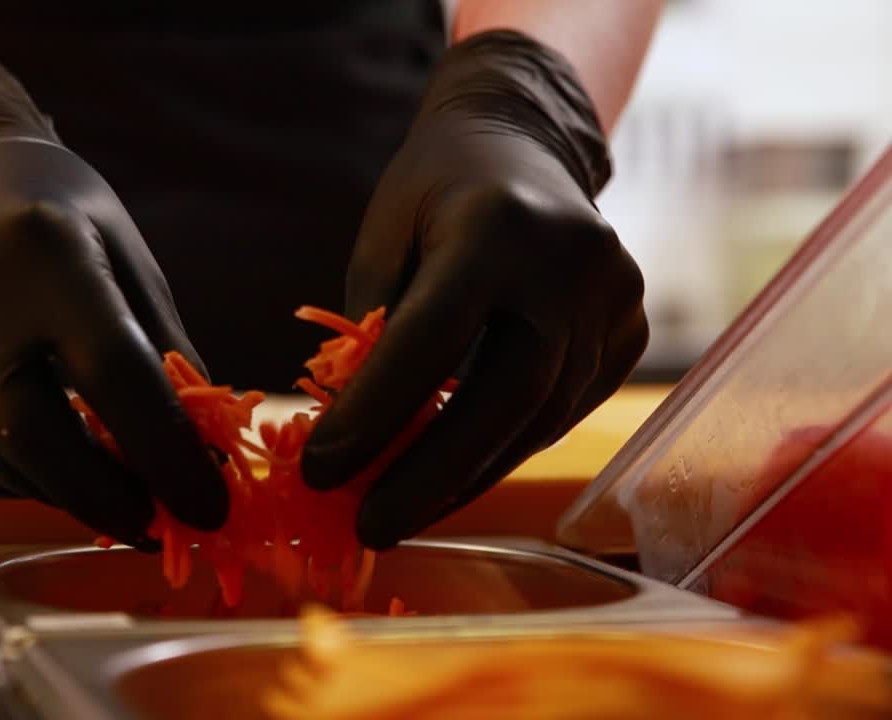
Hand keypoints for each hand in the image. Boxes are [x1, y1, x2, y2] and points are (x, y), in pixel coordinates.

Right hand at [0, 49, 226, 547]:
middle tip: (147, 521)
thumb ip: (165, 359)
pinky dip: (2, 481)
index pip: (113, 372)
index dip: (165, 452)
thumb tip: (202, 461)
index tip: (206, 506)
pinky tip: (39, 469)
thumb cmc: (65, 220)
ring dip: (55, 491)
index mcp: (49, 251)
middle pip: (30, 432)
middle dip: (100, 496)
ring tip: (100, 488)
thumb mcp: (130, 264)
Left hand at [302, 31, 647, 549]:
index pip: (433, 338)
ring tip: (398, 513)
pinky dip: (499, 451)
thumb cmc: (436, 187)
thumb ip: (375, 326)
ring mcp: (615, 301)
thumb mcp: (385, 233)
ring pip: (536, 419)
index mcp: (498, 225)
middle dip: (429, 476)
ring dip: (463, 478)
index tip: (321, 470)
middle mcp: (572, 265)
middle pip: (503, 398)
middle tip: (369, 527)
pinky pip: (558, 413)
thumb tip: (358, 433)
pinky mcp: (630, 334)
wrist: (526, 141)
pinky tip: (449, 480)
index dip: (375, 412)